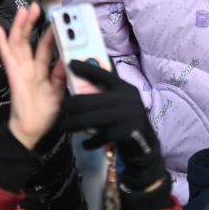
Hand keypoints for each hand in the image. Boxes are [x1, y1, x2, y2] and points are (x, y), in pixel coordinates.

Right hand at [0, 3, 66, 150]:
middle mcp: (30, 67)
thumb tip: (67, 59)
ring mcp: (20, 70)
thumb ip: (63, 76)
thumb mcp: (60, 92)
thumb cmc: (45, 114)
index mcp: (42, 71)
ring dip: (20, 26)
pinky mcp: (13, 75)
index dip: (50, 33)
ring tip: (24, 10)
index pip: (45, 47)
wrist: (31, 130)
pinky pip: (7, 56)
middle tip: (37, 7)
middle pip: (29, 40)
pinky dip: (2, 42)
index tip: (56, 18)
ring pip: (19, 43)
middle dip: (33, 23)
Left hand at [63, 61, 165, 190]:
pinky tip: (85, 143)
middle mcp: (126, 98)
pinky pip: (100, 136)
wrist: (146, 146)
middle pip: (89, 99)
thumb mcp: (121, 103)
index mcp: (124, 87)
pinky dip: (89, 141)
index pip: (103, 74)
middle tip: (62, 109)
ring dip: (73, 124)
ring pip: (90, 119)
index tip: (70, 63)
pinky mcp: (125, 132)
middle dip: (70, 105)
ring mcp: (126, 115)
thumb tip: (84, 80)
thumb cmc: (127, 121)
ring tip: (65, 126)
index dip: (85, 68)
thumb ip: (107, 93)